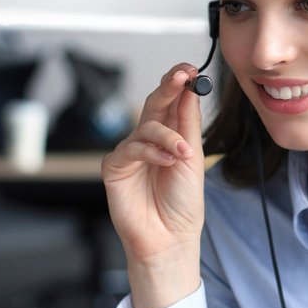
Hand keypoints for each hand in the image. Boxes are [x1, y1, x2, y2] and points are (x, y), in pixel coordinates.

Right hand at [101, 64, 205, 307]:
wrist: (171, 237)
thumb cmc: (183, 202)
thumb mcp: (193, 157)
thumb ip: (188, 125)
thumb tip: (192, 90)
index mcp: (171, 135)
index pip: (173, 102)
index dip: (180, 84)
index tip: (191, 70)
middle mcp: (149, 140)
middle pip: (155, 104)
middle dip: (169, 87)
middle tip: (182, 75)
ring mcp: (131, 153)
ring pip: (146, 126)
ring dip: (168, 136)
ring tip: (183, 153)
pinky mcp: (115, 168)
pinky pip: (132, 148)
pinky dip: (153, 152)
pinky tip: (168, 161)